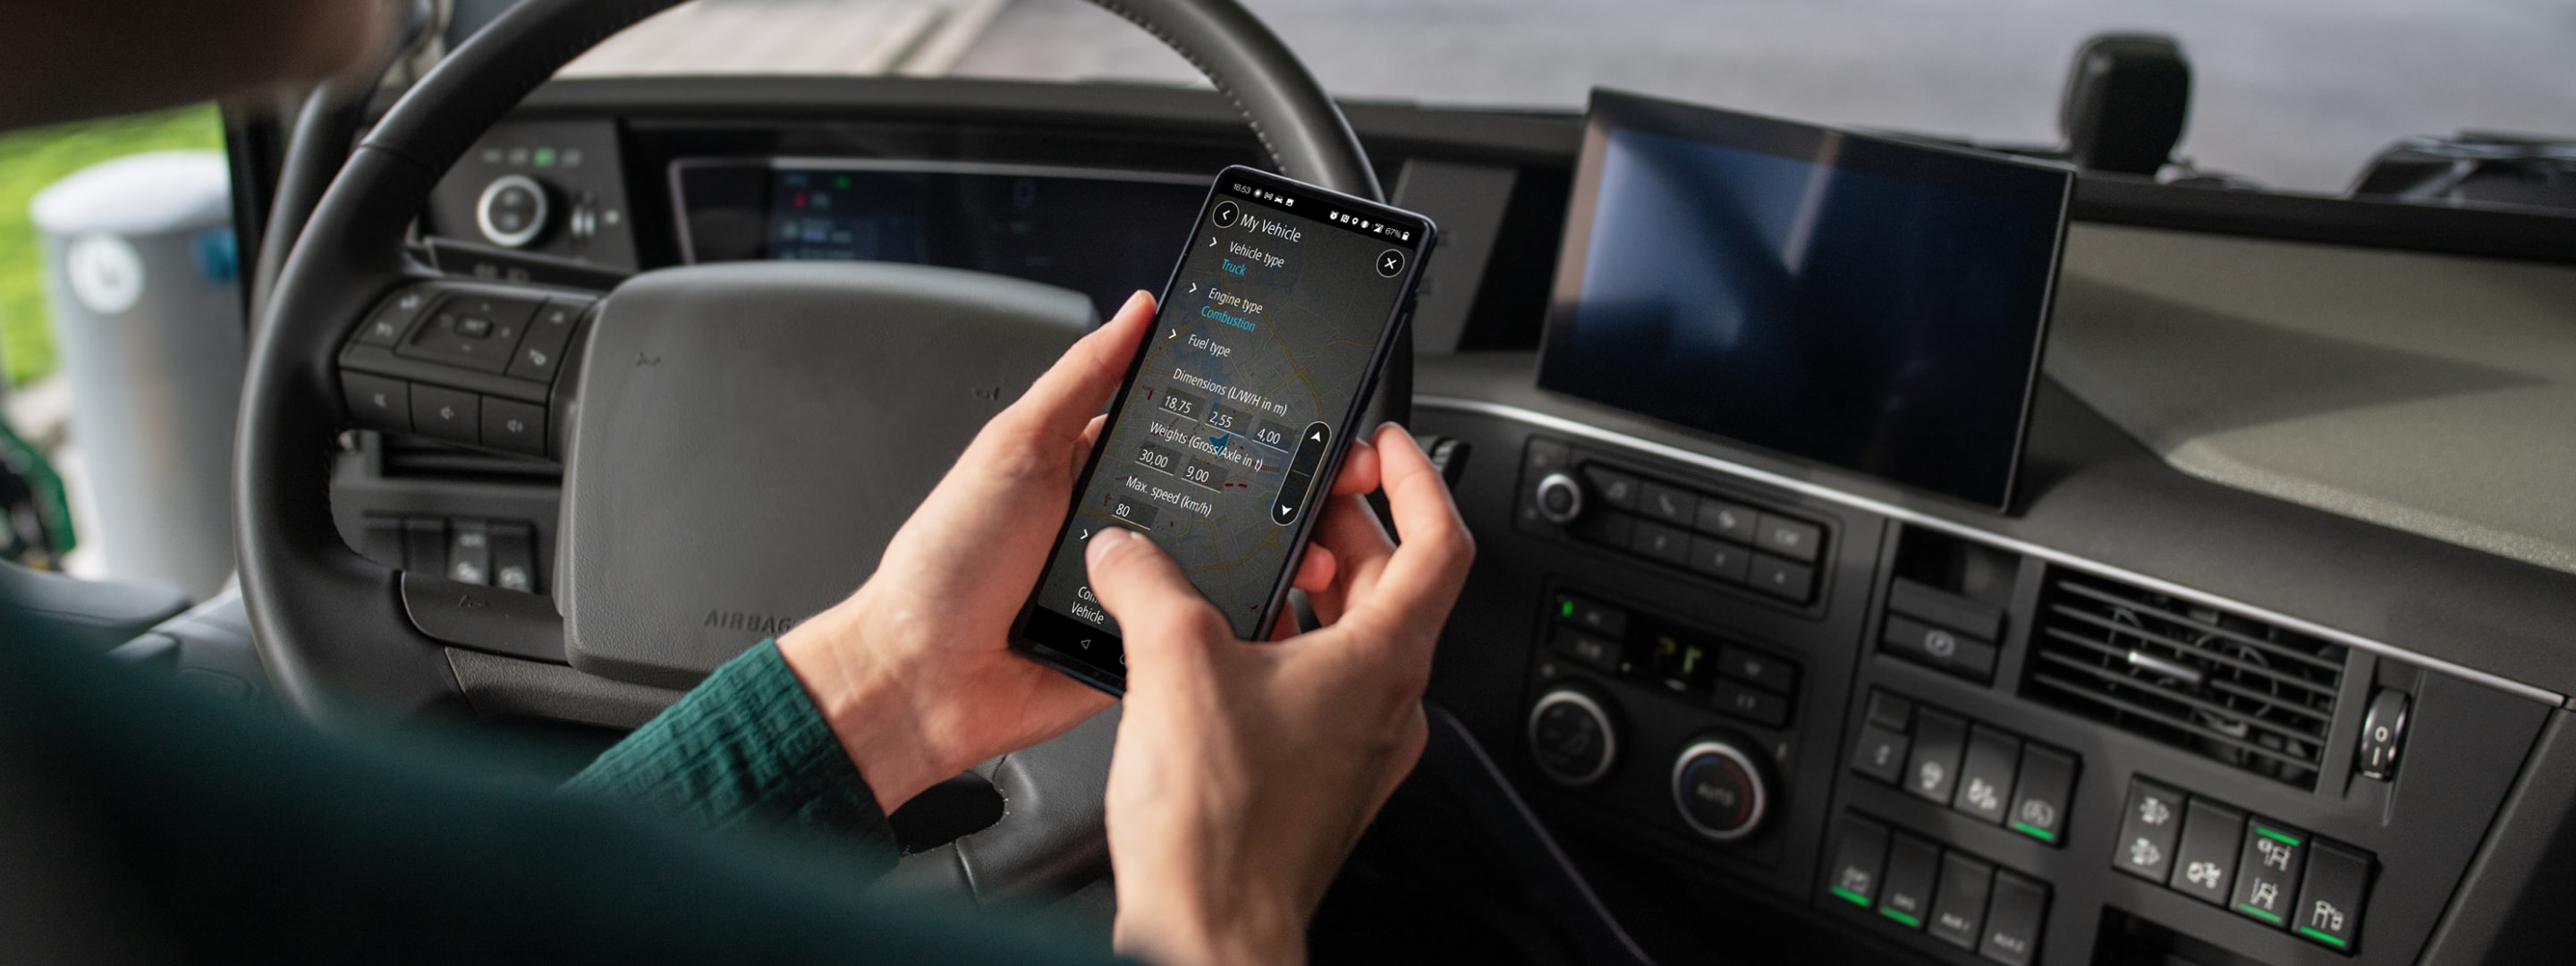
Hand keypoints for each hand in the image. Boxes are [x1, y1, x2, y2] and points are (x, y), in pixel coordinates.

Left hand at [773, 291, 1377, 813]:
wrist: (920, 680)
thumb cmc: (946, 564)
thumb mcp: (1014, 448)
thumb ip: (1079, 378)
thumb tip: (1136, 313)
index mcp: (1092, 471)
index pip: (1182, 433)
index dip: (1235, 425)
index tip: (1287, 416)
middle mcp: (1121, 530)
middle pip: (1220, 504)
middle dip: (1272, 499)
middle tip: (1314, 488)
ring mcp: (1135, 593)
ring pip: (1224, 571)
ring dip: (1263, 565)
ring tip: (1305, 551)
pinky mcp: (1142, 650)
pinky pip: (1200, 634)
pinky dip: (1227, 628)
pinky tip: (1260, 612)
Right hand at [1088, 425, 1473, 965]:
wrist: (1208, 932)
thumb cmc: (1220, 827)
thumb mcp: (1173, 662)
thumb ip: (1148, 582)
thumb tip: (1126, 548)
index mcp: (1384, 658)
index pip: (1441, 541)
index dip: (1418, 478)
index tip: (1389, 445)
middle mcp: (1388, 704)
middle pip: (1390, 586)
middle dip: (1341, 530)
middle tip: (1298, 495)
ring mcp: (1357, 749)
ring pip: (1351, 642)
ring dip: (1307, 594)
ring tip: (1247, 570)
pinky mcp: (1319, 785)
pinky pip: (1317, 694)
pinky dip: (1282, 654)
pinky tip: (1217, 653)